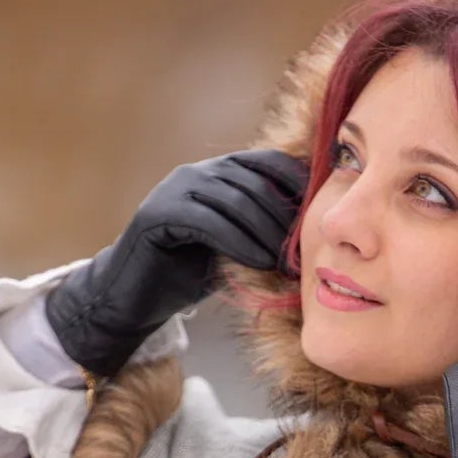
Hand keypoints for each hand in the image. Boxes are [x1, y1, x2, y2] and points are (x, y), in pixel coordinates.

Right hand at [45, 148, 308, 378]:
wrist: (136, 296)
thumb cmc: (190, 271)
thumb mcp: (235, 244)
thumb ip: (262, 228)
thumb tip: (315, 227)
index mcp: (217, 173)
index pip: (267, 162)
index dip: (297, 182)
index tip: (322, 212)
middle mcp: (196, 173)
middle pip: (254, 182)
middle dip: (284, 217)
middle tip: (306, 250)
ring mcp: (174, 190)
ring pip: (234, 200)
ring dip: (266, 232)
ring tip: (286, 262)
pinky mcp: (158, 214)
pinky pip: (208, 221)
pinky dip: (239, 242)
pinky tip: (260, 263)